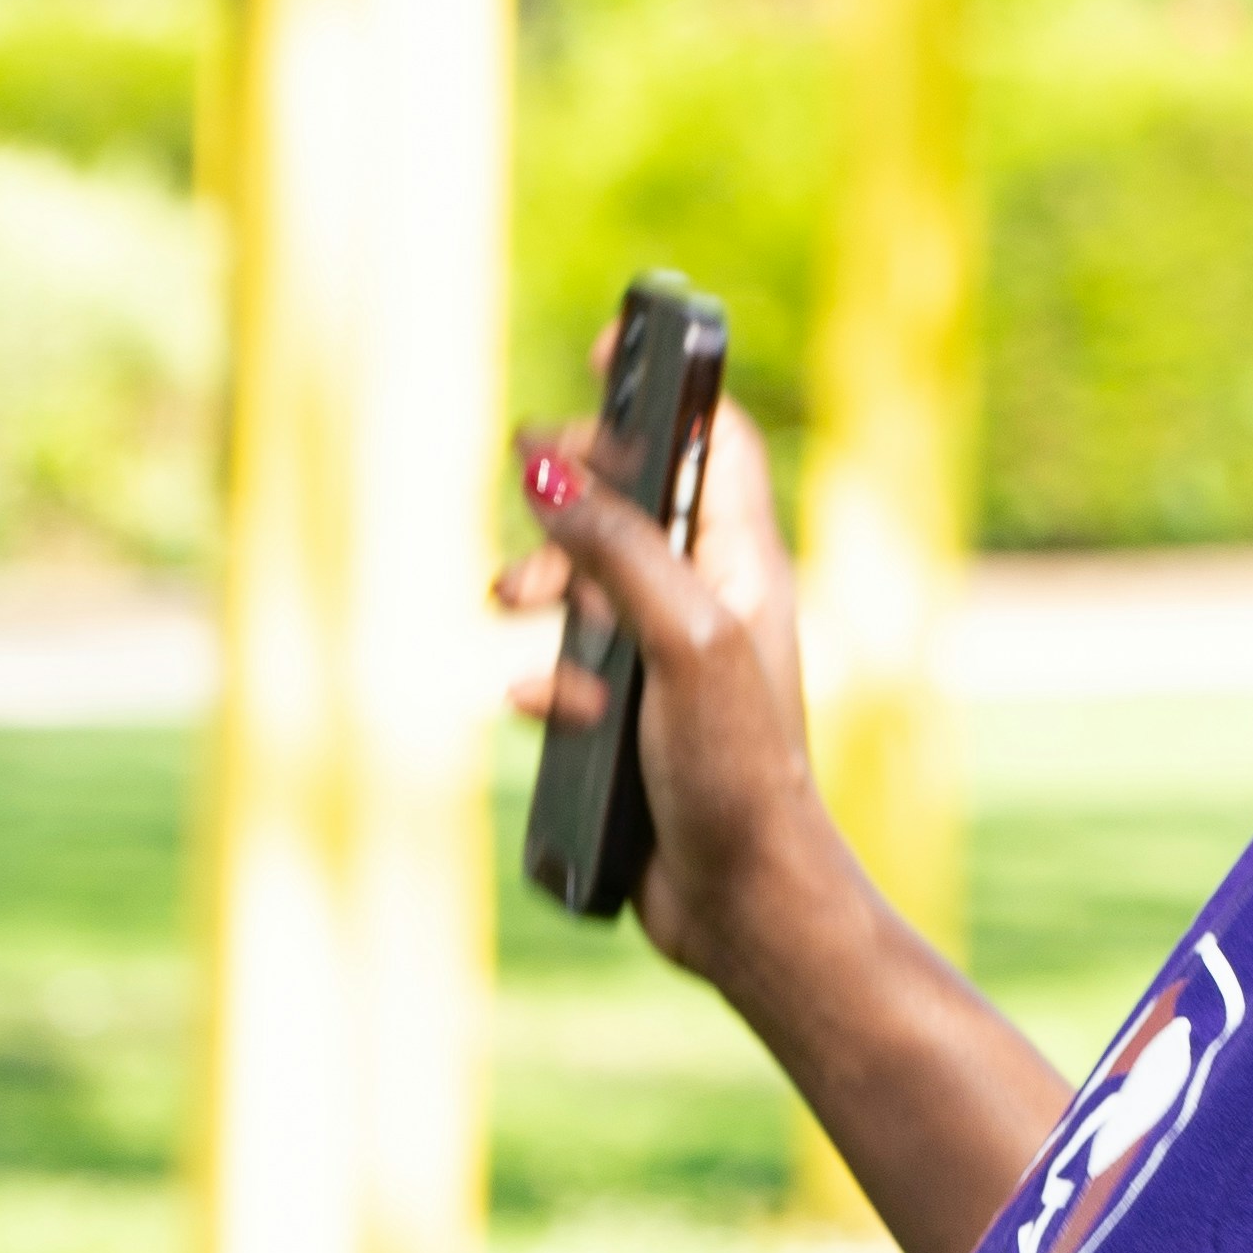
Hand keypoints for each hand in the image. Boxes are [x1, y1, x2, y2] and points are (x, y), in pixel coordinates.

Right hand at [495, 391, 822, 987]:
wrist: (741, 904)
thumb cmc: (737, 772)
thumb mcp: (680, 643)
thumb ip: (618, 553)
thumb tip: (550, 472)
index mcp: (741, 564)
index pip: (709, 439)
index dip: (661, 386)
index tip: (605, 349)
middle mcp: (708, 600)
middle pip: (626, 502)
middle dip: (568, 497)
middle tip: (528, 494)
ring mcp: (668, 662)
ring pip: (584, 589)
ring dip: (539, 589)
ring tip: (511, 608)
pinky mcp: (629, 721)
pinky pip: (565, 674)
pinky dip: (544, 682)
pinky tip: (544, 709)